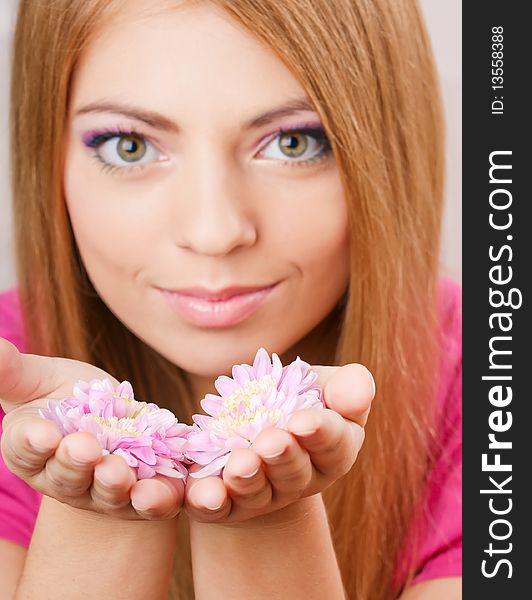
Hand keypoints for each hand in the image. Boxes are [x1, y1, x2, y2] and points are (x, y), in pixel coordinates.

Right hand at [0, 337, 182, 520]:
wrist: (118, 415)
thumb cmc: (69, 396)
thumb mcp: (39, 379)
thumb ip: (11, 371)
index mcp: (32, 453)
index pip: (26, 451)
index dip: (32, 443)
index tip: (42, 433)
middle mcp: (65, 480)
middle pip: (66, 476)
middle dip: (75, 463)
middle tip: (84, 447)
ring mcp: (103, 492)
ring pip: (106, 493)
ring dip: (112, 483)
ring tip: (118, 470)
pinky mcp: (142, 495)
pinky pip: (149, 502)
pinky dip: (153, 500)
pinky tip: (156, 493)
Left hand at [184, 363, 373, 523]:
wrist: (253, 427)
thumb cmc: (296, 397)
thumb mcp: (324, 384)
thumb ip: (348, 387)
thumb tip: (360, 392)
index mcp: (331, 451)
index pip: (335, 446)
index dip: (322, 434)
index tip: (304, 420)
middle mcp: (299, 480)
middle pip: (295, 474)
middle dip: (283, 457)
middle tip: (271, 440)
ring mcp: (261, 495)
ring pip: (257, 493)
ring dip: (248, 479)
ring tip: (240, 462)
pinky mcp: (223, 502)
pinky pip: (217, 507)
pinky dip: (209, 501)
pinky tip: (204, 493)